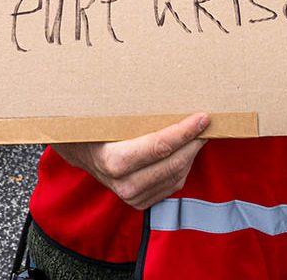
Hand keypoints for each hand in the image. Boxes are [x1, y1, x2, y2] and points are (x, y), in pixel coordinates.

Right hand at [52, 113, 209, 209]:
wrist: (80, 153)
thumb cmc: (95, 128)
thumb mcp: (107, 117)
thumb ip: (133, 110)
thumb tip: (163, 85)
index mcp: (114, 161)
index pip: (159, 147)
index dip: (184, 131)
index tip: (202, 118)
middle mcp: (124, 184)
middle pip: (173, 163)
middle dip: (194, 141)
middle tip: (206, 123)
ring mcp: (133, 197)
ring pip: (177, 175)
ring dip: (192, 154)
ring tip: (199, 133)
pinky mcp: (141, 202)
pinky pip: (173, 184)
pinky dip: (184, 166)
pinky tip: (186, 150)